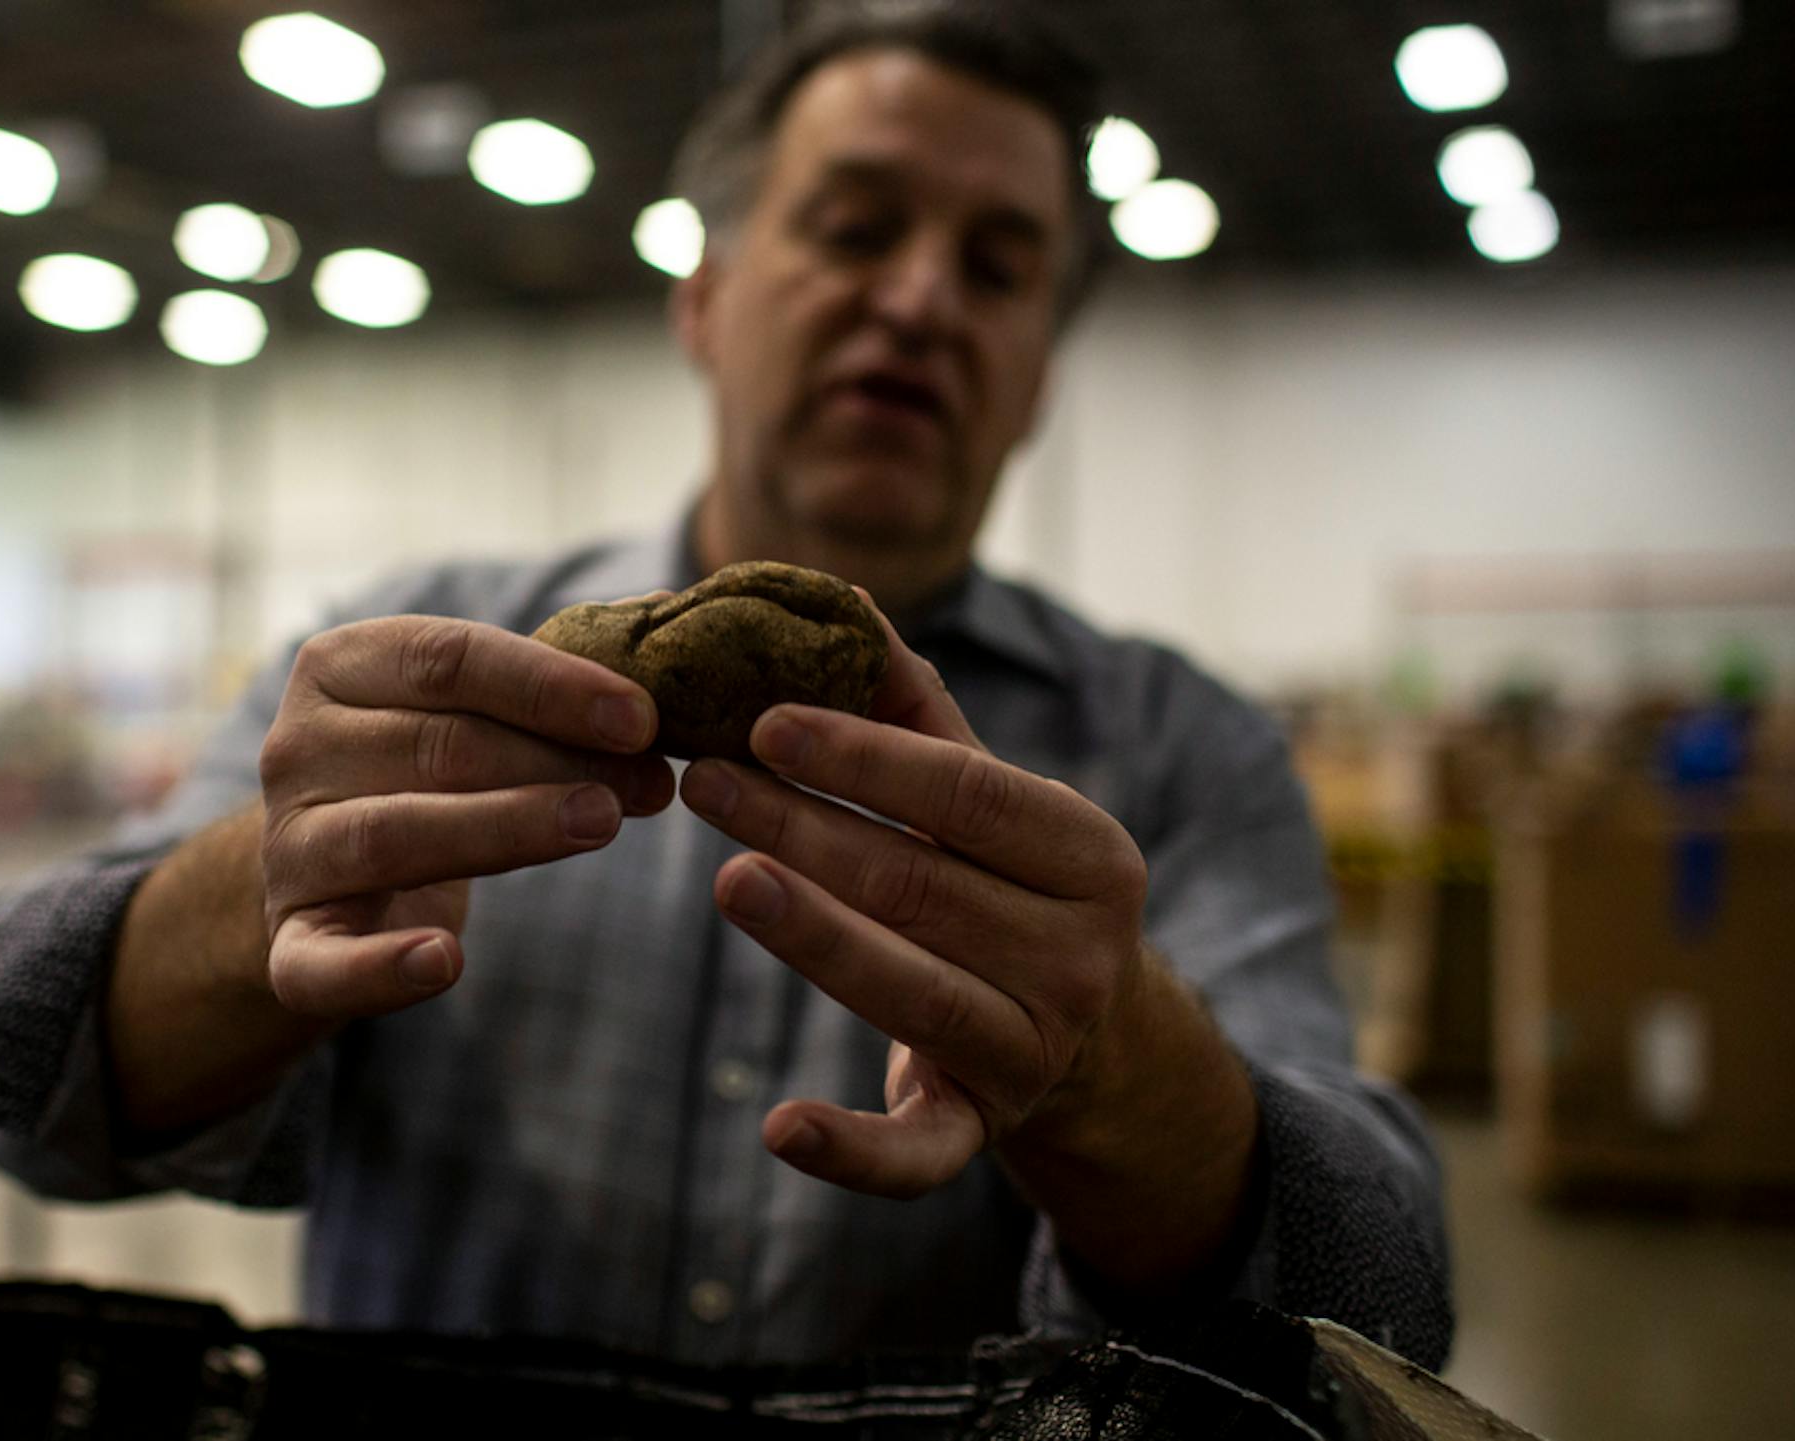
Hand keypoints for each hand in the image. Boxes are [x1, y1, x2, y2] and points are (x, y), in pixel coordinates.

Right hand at [258, 614, 674, 1018]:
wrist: (330, 871)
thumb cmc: (424, 772)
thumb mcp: (465, 711)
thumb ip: (545, 683)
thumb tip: (664, 632)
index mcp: (338, 667)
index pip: (447, 658)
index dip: (550, 686)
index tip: (640, 716)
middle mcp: (297, 748)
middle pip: (436, 747)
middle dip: (555, 762)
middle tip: (650, 782)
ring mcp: (288, 847)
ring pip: (393, 835)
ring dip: (505, 829)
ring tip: (601, 825)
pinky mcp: (290, 942)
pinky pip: (322, 961)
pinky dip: (379, 968)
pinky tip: (445, 962)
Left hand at [677, 604, 1152, 1198]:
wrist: (1093, 1034)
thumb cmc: (1009, 879)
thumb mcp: (988, 800)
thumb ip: (916, 711)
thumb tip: (837, 599)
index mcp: (1091, 855)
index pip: (969, 794)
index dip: (865, 758)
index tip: (763, 719)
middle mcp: (1080, 958)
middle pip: (921, 885)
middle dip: (805, 829)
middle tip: (701, 778)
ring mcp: (1035, 1051)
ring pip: (910, 994)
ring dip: (813, 937)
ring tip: (725, 878)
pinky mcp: (984, 1129)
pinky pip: (919, 1154)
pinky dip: (850, 1151)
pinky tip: (778, 1126)